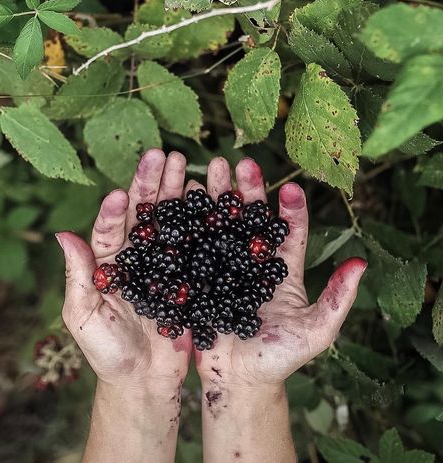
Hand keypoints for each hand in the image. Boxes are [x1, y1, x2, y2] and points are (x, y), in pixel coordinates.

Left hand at [56, 149, 191, 390]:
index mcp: (110, 261)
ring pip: (171, 219)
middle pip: (144, 211)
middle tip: (163, 155)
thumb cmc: (108, 351)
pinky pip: (195, 242)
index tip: (119, 193)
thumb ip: (78, 276)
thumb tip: (62, 234)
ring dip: (178, 190)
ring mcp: (165, 261)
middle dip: (153, 183)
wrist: (145, 379)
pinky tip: (209, 195)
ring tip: (187, 163)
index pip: (110, 228)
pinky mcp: (188, 274)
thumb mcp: (84, 316)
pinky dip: (202, 219)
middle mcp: (138, 254)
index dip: (114, 209)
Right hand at [192, 157, 366, 386]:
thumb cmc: (279, 359)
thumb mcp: (316, 333)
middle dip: (247, 191)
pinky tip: (185, 199)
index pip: (289, 233)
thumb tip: (361, 263)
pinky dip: (191, 222)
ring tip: (211, 170)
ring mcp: (225, 268)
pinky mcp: (201, 278)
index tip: (289, 187)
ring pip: (223, 225)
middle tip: (240, 164)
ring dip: (218, 198)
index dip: (290, 210)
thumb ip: (338, 299)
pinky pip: (196, 247)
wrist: (237, 382)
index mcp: (282, 271)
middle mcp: (253, 263)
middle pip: (252, 220)